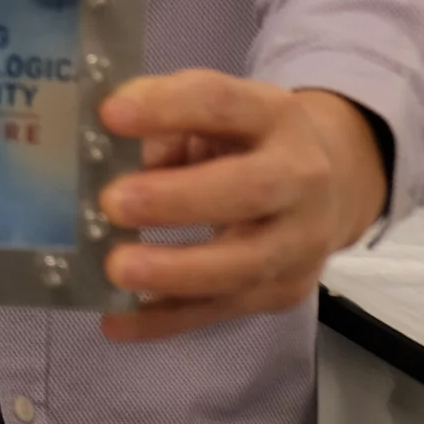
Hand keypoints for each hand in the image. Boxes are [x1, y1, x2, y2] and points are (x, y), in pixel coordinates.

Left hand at [95, 74, 385, 342]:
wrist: (327, 187)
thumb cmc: (241, 142)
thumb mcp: (209, 115)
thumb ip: (158, 124)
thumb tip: (95, 148)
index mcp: (273, 115)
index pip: (222, 103)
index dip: (167, 107)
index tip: (109, 115)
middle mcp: (301, 176)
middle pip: (252, 189)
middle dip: (179, 200)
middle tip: (112, 204)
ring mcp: (300, 241)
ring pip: (245, 264)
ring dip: (176, 272)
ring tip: (116, 270)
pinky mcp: (283, 290)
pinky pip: (222, 310)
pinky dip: (165, 320)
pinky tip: (115, 321)